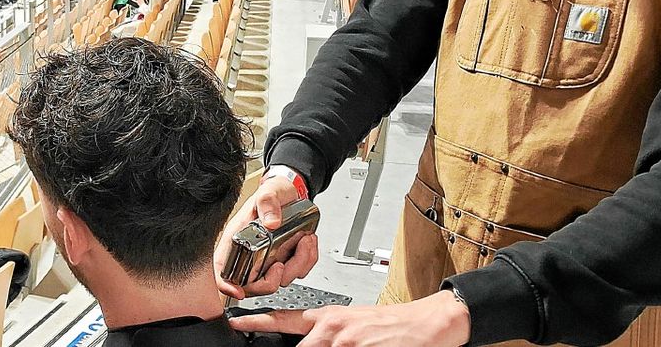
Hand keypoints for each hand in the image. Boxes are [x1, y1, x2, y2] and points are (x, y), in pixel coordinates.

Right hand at [215, 175, 318, 298]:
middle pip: (254, 285)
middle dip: (272, 280)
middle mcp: (250, 254)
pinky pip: (297, 272)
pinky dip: (306, 261)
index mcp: (236, 239)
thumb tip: (271, 222)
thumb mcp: (268, 191)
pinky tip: (307, 242)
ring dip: (297, 265)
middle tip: (282, 263)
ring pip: (280, 280)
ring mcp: (268, 259)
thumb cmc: (273, 192)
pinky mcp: (285, 259)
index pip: (222, 270)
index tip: (238, 290)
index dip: (226, 285)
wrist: (291, 191)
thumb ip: (267, 202)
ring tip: (303, 242)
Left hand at [228, 290, 470, 346]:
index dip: (255, 320)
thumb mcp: (353, 323)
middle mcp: (333, 327)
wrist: (427, 323)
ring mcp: (347, 342)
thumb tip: (309, 344)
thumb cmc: (391, 324)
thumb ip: (327, 334)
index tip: (234, 322)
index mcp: (328, 316)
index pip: (283, 318)